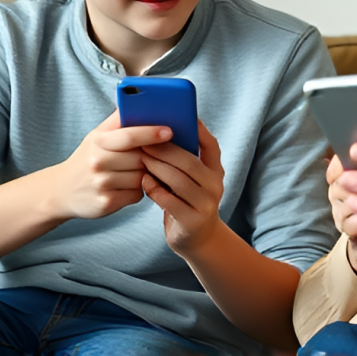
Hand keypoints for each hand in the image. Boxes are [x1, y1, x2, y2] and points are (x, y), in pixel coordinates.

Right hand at [48, 110, 171, 219]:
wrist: (61, 190)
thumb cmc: (87, 159)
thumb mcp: (97, 135)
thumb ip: (118, 120)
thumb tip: (138, 98)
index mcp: (98, 141)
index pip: (129, 136)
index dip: (150, 133)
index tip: (169, 132)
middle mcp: (98, 162)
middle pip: (141, 158)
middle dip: (149, 158)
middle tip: (147, 157)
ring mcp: (101, 184)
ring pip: (141, 178)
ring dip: (143, 176)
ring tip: (131, 173)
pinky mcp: (106, 203)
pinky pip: (136, 195)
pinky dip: (136, 191)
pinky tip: (125, 187)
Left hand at [142, 120, 224, 255]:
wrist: (196, 239)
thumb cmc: (187, 200)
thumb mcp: (192, 180)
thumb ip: (183, 161)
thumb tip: (160, 131)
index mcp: (216, 171)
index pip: (211, 146)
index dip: (198, 131)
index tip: (181, 117)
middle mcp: (215, 186)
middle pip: (189, 162)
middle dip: (165, 149)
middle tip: (144, 140)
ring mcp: (206, 204)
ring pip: (179, 181)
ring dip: (157, 167)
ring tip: (141, 157)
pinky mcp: (192, 221)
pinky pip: (170, 201)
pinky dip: (154, 189)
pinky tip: (143, 181)